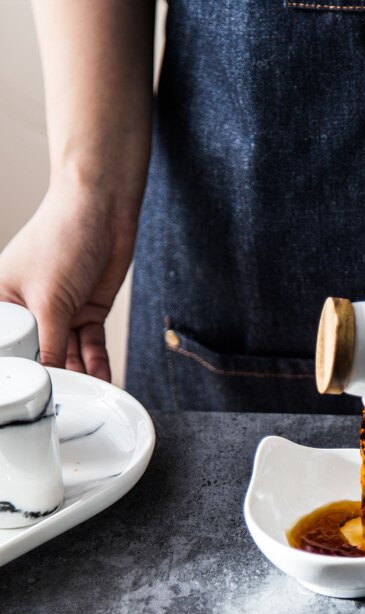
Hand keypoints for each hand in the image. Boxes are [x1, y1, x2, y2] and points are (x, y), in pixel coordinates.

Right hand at [0, 184, 136, 380]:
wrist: (104, 211)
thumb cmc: (63, 238)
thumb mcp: (50, 299)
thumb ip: (49, 344)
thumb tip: (48, 380)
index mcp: (0, 303)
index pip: (7, 348)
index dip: (19, 372)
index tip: (29, 397)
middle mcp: (27, 310)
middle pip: (39, 355)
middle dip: (52, 377)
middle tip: (64, 402)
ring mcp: (59, 312)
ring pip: (67, 354)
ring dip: (79, 374)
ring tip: (86, 397)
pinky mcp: (86, 312)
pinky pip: (90, 346)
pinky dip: (97, 362)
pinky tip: (101, 380)